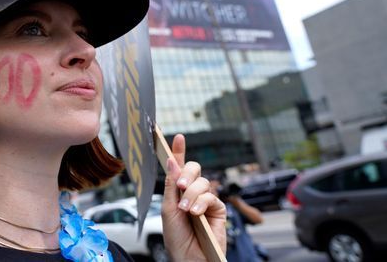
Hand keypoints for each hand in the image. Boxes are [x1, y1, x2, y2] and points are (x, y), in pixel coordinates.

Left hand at [161, 134, 226, 260]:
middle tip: (181, 185)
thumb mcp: (168, 209)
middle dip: (187, 173)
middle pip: (193, 169)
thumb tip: (171, 161)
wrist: (189, 258)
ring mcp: (205, 200)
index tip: (178, 137)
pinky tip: (195, 213)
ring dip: (192, 195)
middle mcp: (192, 192)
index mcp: (177, 191)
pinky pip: (212, 197)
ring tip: (186, 210)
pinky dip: (202, 203)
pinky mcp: (218, 210)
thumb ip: (171, 185)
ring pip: (202, 182)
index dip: (178, 151)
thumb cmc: (176, 237)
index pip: (178, 167)